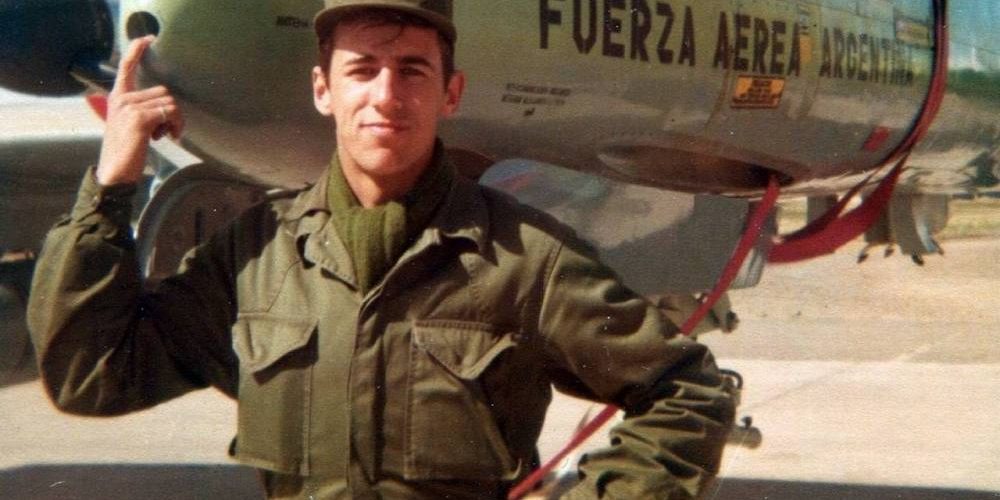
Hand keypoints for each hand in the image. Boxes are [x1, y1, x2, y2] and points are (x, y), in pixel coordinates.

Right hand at [96, 35, 183, 185]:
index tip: (149, 38)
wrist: (115, 174)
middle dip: (172, 112)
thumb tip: (167, 103)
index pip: (126, 66)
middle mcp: (121, 98)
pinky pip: (170, 113)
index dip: (137, 49)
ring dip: (175, 121)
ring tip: (163, 136)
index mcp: (118, 97)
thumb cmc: (127, 151)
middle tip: (166, 131)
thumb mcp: (130, 124)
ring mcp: (129, 107)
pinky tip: (165, 138)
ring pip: (170, 103)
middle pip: (164, 92)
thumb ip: (142, 108)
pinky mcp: (139, 118)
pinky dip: (175, 126)